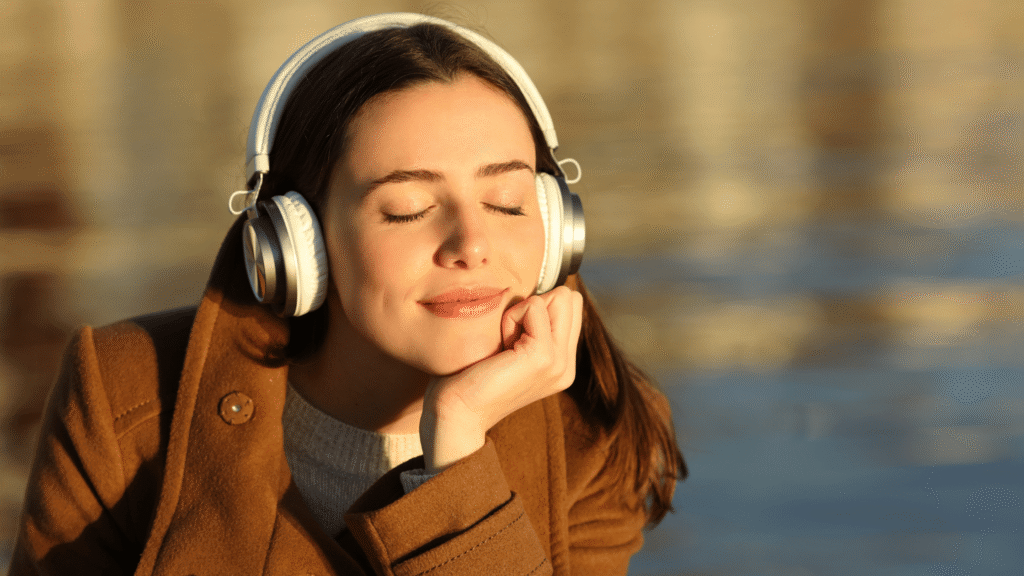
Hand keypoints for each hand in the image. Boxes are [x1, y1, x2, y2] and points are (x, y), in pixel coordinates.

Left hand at [420, 286, 583, 471]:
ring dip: (523, 312)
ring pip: (559, 298)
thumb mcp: (511, 350)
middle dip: (534, 307)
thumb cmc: (470, 379)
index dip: (537, 309)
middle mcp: (567, 365)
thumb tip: (536, 295)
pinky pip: (535, 306)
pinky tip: (500, 347)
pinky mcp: (544, 356)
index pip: (570, 306)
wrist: (457, 414)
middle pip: (569, 298)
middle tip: (508, 339)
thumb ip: (531, 329)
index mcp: (562, 364)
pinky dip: (511, 318)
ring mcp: (559, 362)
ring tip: (504, 345)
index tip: (511, 339)